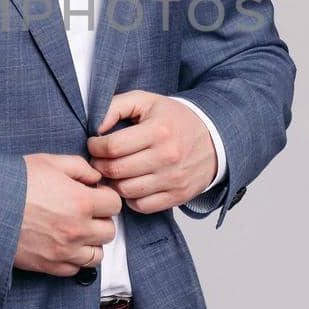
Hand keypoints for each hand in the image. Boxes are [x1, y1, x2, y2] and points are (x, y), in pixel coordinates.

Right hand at [15, 153, 122, 276]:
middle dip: (101, 220)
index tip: (94, 195)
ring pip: (97, 255)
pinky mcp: (49, 266)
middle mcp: (77, 229)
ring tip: (76, 231)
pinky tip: (63, 245)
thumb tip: (95, 178)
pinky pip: (76, 269)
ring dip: (91, 242)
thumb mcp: (48, 162)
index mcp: (81, 201)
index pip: (114, 205)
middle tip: (85, 212)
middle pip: (109, 231)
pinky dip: (74, 259)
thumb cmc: (14, 182)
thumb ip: (79, 167)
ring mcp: (64, 251)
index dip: (105, 197)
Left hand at [87, 90, 217, 212]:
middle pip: (116, 171)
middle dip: (99, 165)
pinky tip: (130, 184)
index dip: (95, 147)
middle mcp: (167, 156)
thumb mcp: (146, 101)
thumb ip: (115, 106)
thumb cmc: (174, 119)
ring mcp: (173, 179)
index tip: (95, 144)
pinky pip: (142, 206)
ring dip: (112, 183)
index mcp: (158, 130)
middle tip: (99, 159)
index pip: (113, 147)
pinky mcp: (178, 195)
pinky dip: (130, 198)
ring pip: (126, 191)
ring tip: (113, 172)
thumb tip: (96, 128)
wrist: (214, 138)